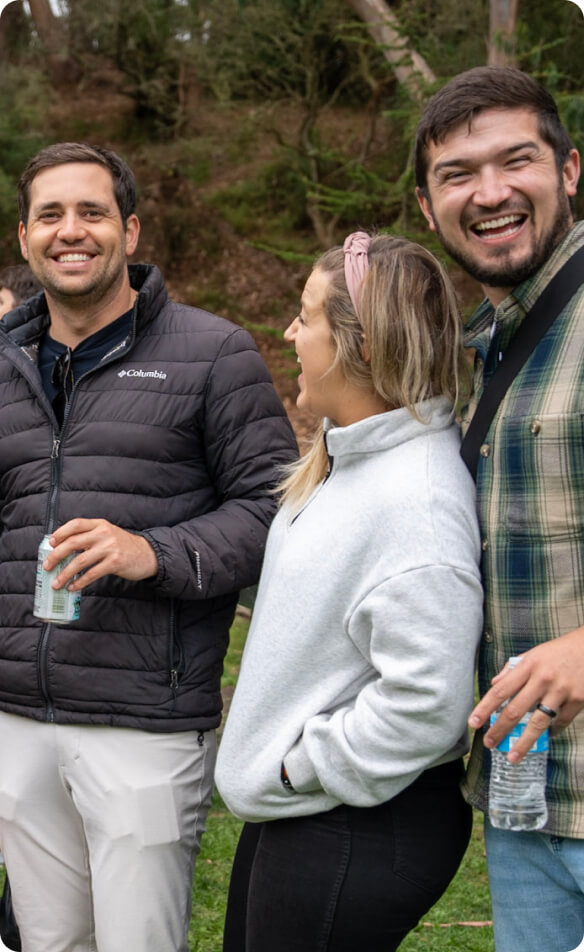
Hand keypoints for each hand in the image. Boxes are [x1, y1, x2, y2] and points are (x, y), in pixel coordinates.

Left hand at [45, 518, 157, 590]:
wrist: (147, 555)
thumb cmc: (123, 546)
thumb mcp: (108, 534)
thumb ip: (90, 537)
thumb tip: (63, 550)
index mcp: (100, 524)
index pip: (76, 524)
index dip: (60, 533)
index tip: (51, 543)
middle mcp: (104, 533)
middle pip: (73, 543)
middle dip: (56, 556)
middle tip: (47, 566)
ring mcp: (110, 548)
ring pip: (80, 561)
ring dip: (65, 574)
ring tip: (56, 583)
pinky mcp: (115, 563)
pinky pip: (92, 573)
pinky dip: (80, 582)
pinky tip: (73, 587)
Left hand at [468, 626, 583, 762]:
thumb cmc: (558, 651)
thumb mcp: (532, 654)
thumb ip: (512, 669)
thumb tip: (494, 684)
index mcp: (528, 666)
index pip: (500, 690)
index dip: (484, 708)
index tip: (473, 722)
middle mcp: (542, 679)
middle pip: (516, 710)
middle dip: (499, 730)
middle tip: (488, 743)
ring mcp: (561, 691)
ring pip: (538, 723)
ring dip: (523, 743)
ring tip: (512, 756)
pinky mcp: (578, 700)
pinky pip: (561, 723)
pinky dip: (552, 732)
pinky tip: (545, 738)